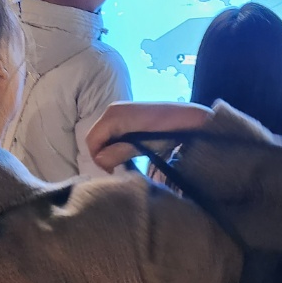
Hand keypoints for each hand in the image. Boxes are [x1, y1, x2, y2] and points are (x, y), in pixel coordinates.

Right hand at [86, 101, 210, 170]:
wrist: (189, 120)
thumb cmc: (167, 133)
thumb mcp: (143, 146)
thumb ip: (119, 152)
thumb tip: (100, 161)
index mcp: (113, 115)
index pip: (92, 141)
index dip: (98, 159)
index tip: (113, 172)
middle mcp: (112, 110)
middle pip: (96, 138)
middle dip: (104, 155)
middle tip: (120, 168)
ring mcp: (119, 111)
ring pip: (104, 136)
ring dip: (111, 150)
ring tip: (127, 159)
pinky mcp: (127, 116)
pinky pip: (113, 132)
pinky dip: (117, 143)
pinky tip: (131, 149)